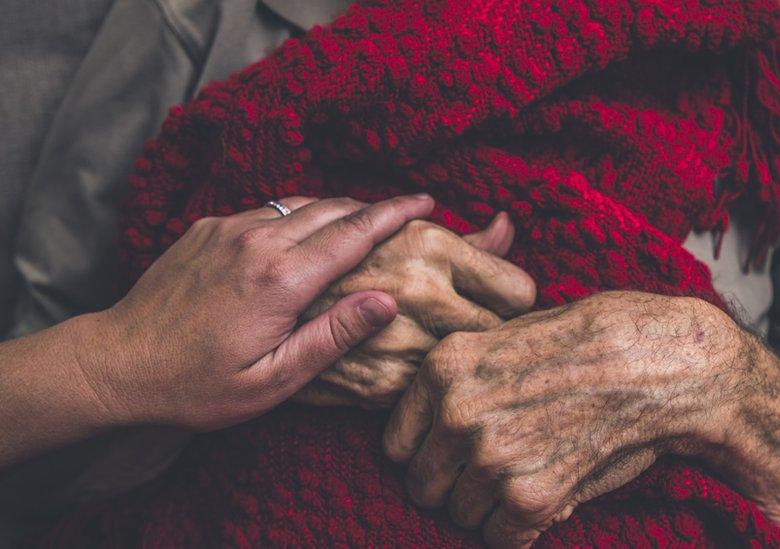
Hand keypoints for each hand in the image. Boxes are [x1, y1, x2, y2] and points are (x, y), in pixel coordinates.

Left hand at [88, 195, 433, 431]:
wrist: (115, 364)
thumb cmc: (196, 385)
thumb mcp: (272, 379)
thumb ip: (332, 337)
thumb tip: (386, 301)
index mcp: (281, 278)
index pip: (354, 232)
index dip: (396, 212)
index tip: (426, 201)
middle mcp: (257, 239)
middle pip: (332, 208)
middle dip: (372, 207)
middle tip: (402, 214)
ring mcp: (228, 228)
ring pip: (299, 204)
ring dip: (335, 210)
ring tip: (359, 225)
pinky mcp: (206, 227)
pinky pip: (266, 210)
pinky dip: (296, 216)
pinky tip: (301, 238)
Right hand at [294, 212, 535, 407]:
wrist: (262, 307)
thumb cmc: (346, 265)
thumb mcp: (402, 239)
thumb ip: (465, 241)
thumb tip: (508, 225)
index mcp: (431, 247)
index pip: (520, 291)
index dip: (508, 297)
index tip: (494, 299)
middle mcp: (421, 292)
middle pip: (501, 331)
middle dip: (490, 328)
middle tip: (468, 321)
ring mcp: (402, 343)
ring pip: (469, 364)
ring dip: (459, 355)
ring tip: (431, 337)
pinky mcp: (383, 385)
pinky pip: (431, 387)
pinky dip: (425, 378)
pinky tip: (404, 359)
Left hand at [383, 291, 740, 547]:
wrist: (654, 362)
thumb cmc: (588, 343)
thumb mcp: (507, 336)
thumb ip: (462, 380)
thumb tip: (434, 431)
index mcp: (443, 368)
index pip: (395, 445)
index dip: (425, 454)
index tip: (452, 454)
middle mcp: (456, 414)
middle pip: (422, 486)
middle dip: (453, 484)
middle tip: (494, 470)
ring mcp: (490, 458)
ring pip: (460, 515)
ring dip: (489, 507)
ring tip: (527, 475)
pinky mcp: (530, 497)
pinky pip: (500, 538)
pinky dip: (520, 528)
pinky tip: (546, 495)